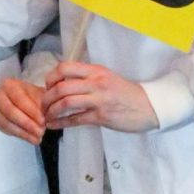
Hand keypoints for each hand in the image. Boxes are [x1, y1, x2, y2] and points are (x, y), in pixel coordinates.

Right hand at [0, 77, 46, 144]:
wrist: (30, 102)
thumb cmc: (36, 97)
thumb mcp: (42, 96)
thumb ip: (42, 105)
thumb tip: (42, 118)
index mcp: (9, 84)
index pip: (18, 98)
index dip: (31, 111)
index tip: (43, 120)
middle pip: (9, 111)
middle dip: (26, 123)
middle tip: (41, 131)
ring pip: (7, 122)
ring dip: (24, 131)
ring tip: (39, 137)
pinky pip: (7, 130)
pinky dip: (21, 135)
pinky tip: (33, 139)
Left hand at [41, 60, 158, 132]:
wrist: (150, 106)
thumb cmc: (125, 93)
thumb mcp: (106, 78)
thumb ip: (86, 78)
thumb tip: (62, 82)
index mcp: (96, 71)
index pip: (65, 67)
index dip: (51, 77)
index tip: (47, 86)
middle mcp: (96, 82)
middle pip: (61, 87)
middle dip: (46, 98)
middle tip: (43, 105)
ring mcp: (99, 99)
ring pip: (66, 103)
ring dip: (51, 111)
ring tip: (47, 116)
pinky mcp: (102, 116)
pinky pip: (75, 119)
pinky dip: (61, 123)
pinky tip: (54, 125)